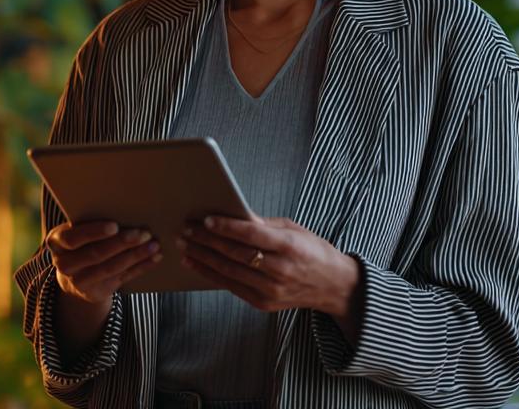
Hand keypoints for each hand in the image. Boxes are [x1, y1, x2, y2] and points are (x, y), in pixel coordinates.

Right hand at [47, 220, 162, 304]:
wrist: (74, 273)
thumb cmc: (80, 241)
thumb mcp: (77, 231)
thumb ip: (90, 223)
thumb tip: (124, 209)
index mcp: (56, 242)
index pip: (73, 238)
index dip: (94, 232)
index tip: (115, 226)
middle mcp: (64, 264)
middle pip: (95, 254)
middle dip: (121, 243)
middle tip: (143, 233)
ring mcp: (80, 282)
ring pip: (111, 268)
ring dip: (135, 256)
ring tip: (154, 244)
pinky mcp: (98, 292)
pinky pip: (122, 278)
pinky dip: (141, 267)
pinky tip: (155, 257)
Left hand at [177, 215, 360, 322]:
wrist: (334, 286)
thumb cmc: (313, 251)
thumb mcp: (295, 230)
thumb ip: (265, 225)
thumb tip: (234, 215)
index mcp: (291, 246)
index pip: (252, 236)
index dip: (227, 227)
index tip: (206, 219)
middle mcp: (281, 270)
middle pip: (236, 254)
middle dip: (207, 240)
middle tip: (186, 229)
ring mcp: (271, 290)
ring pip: (229, 271)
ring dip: (202, 257)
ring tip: (185, 244)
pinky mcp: (263, 304)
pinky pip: (231, 287)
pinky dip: (210, 274)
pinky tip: (196, 263)